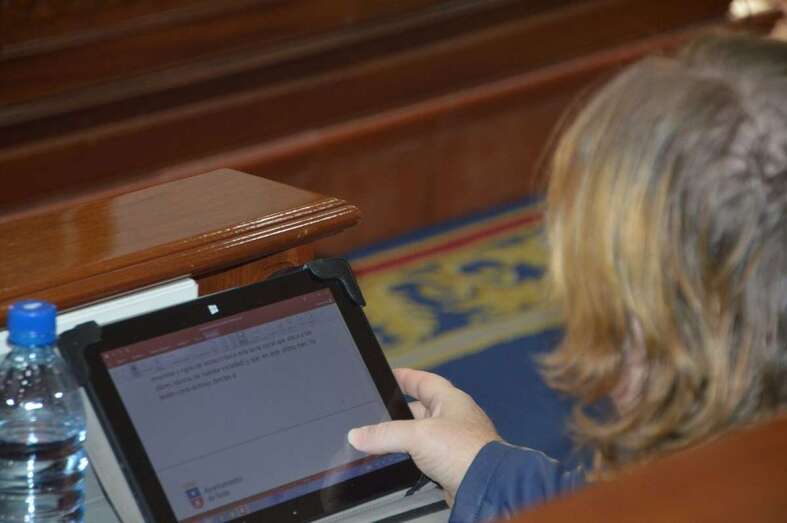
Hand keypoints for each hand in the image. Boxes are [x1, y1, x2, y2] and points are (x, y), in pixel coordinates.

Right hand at [348, 368, 499, 505]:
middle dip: (400, 412)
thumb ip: (385, 434)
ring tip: (385, 440)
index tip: (392, 375)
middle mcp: (455, 417)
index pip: (424, 381)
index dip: (407, 377)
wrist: (485, 485)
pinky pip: (428, 455)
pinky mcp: (454, 463)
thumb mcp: (418, 436)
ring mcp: (455, 441)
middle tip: (380, 413)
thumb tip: (359, 435)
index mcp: (451, 400)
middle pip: (421, 409)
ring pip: (423, 434)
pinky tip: (403, 461)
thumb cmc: (466, 451)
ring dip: (406, 437)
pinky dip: (414, 457)